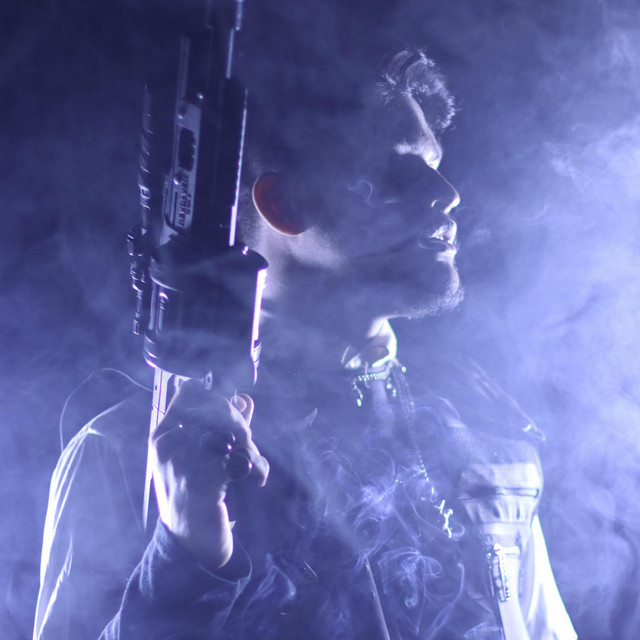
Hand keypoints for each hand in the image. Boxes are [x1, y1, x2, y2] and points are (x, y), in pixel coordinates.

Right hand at [150, 379, 268, 569]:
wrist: (188, 544)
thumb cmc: (194, 493)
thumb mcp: (200, 456)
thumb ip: (222, 426)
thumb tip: (244, 399)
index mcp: (163, 434)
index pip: (191, 390)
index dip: (217, 398)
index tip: (230, 416)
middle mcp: (169, 444)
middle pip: (217, 408)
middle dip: (240, 424)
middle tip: (247, 444)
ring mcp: (182, 463)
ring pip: (232, 433)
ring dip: (250, 448)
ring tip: (252, 462)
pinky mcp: (202, 483)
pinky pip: (242, 459)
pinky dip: (257, 467)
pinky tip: (257, 478)